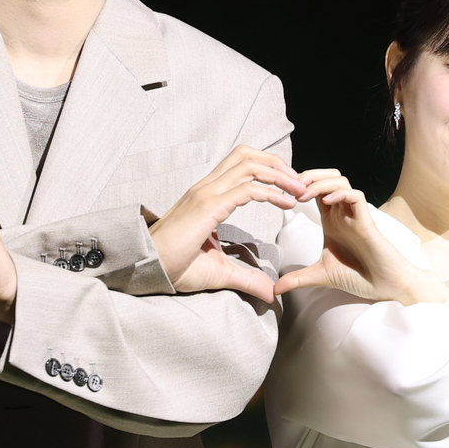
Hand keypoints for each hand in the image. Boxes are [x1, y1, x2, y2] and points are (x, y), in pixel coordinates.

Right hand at [149, 146, 310, 299]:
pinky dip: (271, 193)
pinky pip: (246, 190)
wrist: (149, 269)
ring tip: (298, 190)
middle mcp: (207, 188)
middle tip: (299, 182)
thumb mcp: (220, 272)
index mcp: (208, 195)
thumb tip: (269, 292)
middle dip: (276, 163)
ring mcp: (206, 194)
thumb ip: (246, 278)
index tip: (290, 188)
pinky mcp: (207, 207)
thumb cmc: (175, 267)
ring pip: (249, 166)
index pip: (241, 165)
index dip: (269, 169)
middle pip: (247, 155)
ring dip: (278, 174)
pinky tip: (287, 204)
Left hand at [270, 186, 447, 305]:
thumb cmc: (359, 277)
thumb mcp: (321, 275)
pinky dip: (340, 193)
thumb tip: (275, 289)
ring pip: (340, 180)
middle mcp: (342, 213)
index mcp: (331, 220)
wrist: (385, 287)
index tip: (281, 194)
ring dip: (320, 182)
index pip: (314, 189)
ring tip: (303, 195)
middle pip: (327, 176)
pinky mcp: (367, 221)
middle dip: (308, 176)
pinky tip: (327, 202)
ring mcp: (355, 215)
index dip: (298, 185)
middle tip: (290, 187)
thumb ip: (298, 278)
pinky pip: (356, 196)